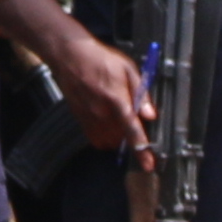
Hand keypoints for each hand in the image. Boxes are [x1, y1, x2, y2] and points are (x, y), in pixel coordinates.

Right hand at [52, 28, 146, 154]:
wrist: (70, 56)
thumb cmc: (100, 59)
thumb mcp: (128, 69)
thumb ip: (141, 92)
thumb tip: (151, 114)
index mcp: (116, 99)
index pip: (132, 130)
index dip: (142, 150)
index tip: (149, 165)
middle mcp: (101, 113)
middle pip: (121, 139)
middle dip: (131, 135)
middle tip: (133, 118)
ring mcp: (89, 118)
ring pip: (108, 142)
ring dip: (118, 137)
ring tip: (119, 118)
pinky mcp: (80, 119)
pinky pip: (95, 139)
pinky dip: (105, 137)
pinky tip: (108, 122)